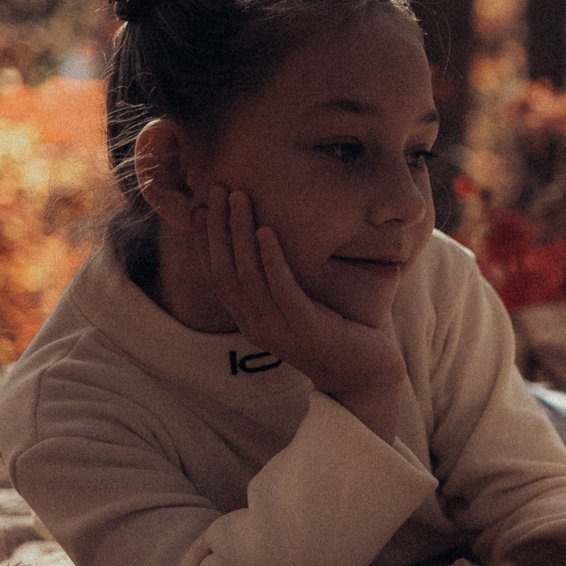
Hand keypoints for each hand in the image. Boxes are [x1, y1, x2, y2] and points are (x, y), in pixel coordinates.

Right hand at [202, 186, 407, 428]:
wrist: (365, 375)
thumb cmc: (335, 333)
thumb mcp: (298, 306)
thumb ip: (279, 283)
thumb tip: (270, 239)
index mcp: (250, 320)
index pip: (216, 276)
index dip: (205, 242)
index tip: (200, 208)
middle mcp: (257, 325)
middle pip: (224, 270)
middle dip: (218, 227)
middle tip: (217, 190)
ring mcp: (279, 329)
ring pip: (248, 275)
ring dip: (240, 232)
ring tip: (240, 198)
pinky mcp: (307, 328)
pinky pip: (282, 289)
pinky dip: (272, 259)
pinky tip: (267, 231)